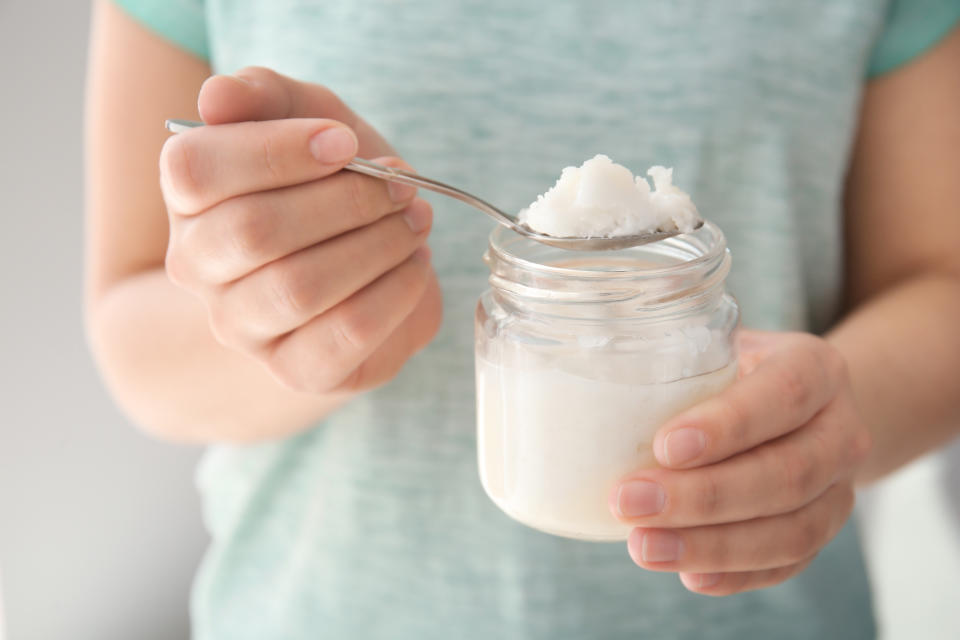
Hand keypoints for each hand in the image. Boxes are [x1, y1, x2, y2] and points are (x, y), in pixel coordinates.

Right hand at [160, 67, 441, 392]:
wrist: (367, 259)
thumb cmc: (329, 182)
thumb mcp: (306, 117)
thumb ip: (264, 95)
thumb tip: (218, 96)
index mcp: (188, 198)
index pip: (195, 168)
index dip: (276, 149)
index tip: (344, 142)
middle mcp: (199, 268)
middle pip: (253, 231)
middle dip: (345, 201)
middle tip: (400, 186)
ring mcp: (242, 326)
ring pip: (300, 286)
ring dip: (377, 244)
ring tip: (414, 221)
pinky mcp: (297, 369)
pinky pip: (345, 333)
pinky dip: (395, 292)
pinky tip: (415, 265)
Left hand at [609, 330, 871, 594]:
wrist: (800, 405)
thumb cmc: (737, 368)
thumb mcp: (719, 343)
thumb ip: (676, 352)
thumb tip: (601, 362)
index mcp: (816, 368)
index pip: (783, 395)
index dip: (728, 425)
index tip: (664, 446)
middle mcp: (841, 430)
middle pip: (786, 473)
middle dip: (703, 496)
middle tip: (629, 501)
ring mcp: (838, 488)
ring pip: (792, 530)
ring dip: (712, 546)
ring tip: (643, 546)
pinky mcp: (822, 530)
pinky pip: (787, 564)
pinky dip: (736, 574)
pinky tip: (688, 576)